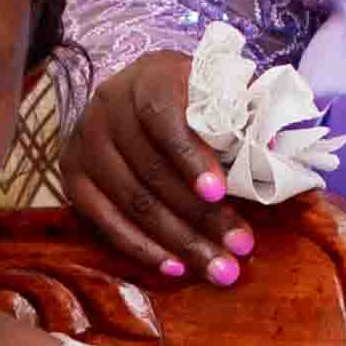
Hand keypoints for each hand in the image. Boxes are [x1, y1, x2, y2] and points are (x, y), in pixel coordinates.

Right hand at [61, 52, 256, 289]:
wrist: (138, 99)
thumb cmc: (194, 102)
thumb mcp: (219, 95)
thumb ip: (242, 119)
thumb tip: (272, 154)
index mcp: (150, 77)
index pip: (164, 116)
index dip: (191, 157)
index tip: (219, 193)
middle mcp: (109, 105)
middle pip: (152, 169)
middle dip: (201, 216)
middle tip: (240, 248)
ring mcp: (86, 142)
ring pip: (132, 201)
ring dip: (179, 241)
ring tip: (218, 269)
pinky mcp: (73, 177)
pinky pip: (105, 222)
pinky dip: (142, 249)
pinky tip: (176, 268)